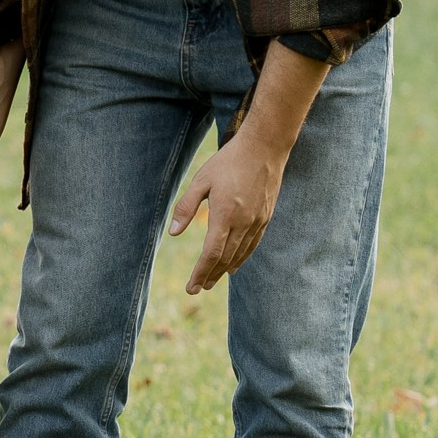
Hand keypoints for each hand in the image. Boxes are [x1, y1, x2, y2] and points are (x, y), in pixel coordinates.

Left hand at [169, 129, 286, 293]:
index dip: (200, 272)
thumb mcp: (201, 180)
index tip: (191, 287)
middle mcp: (243, 222)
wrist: (264, 148)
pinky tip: (234, 266)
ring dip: (224, 270)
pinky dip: (242, 258)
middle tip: (197, 288)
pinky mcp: (265, 217)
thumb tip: (172, 233)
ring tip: (211, 281)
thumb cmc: (228, 162)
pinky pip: (252, 245)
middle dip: (210, 275)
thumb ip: (186, 207)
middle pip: (225, 258)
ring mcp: (257, 221)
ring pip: (239, 254)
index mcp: (225, 214)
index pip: (211, 253)